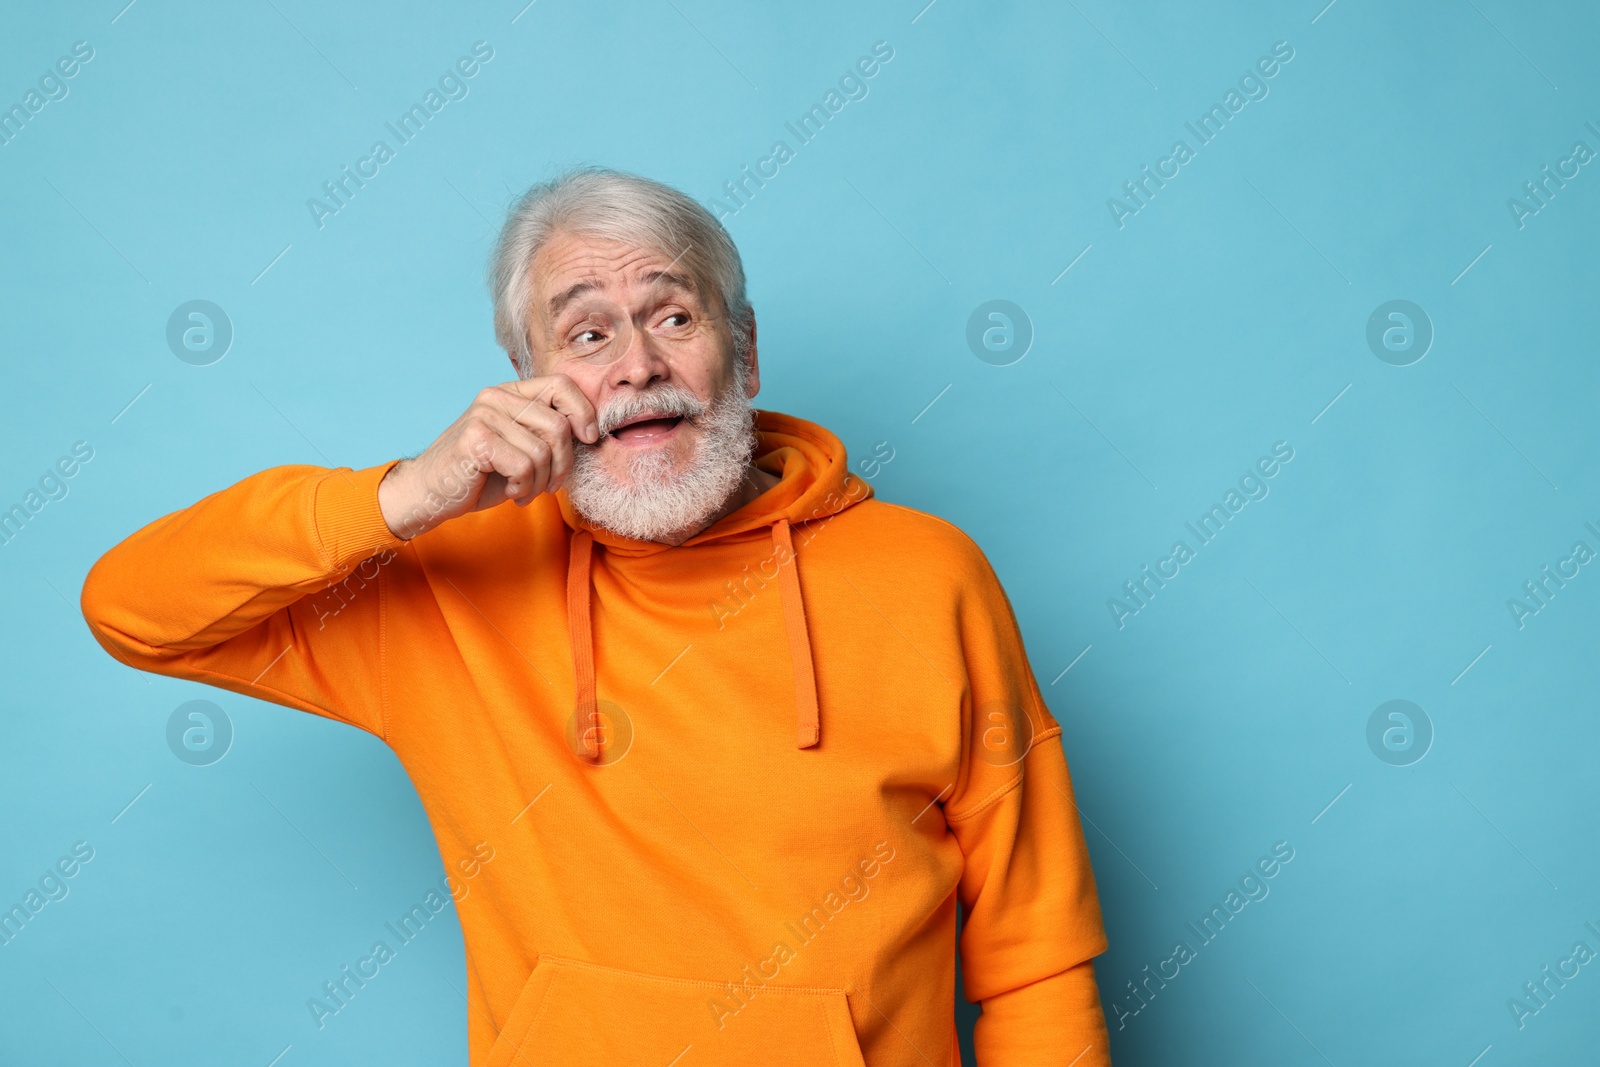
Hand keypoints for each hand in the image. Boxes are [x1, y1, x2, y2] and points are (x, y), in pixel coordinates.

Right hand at [377, 375, 598, 538]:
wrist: (431, 493)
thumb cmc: (481, 474)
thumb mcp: (521, 447)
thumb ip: (547, 433)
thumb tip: (592, 431)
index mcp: (510, 392)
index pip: (561, 385)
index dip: (584, 412)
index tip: (588, 439)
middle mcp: (496, 397)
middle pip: (559, 425)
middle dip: (563, 464)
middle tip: (550, 485)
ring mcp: (484, 415)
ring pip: (543, 451)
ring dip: (541, 482)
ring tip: (525, 490)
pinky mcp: (476, 439)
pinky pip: (524, 465)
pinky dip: (524, 487)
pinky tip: (511, 491)